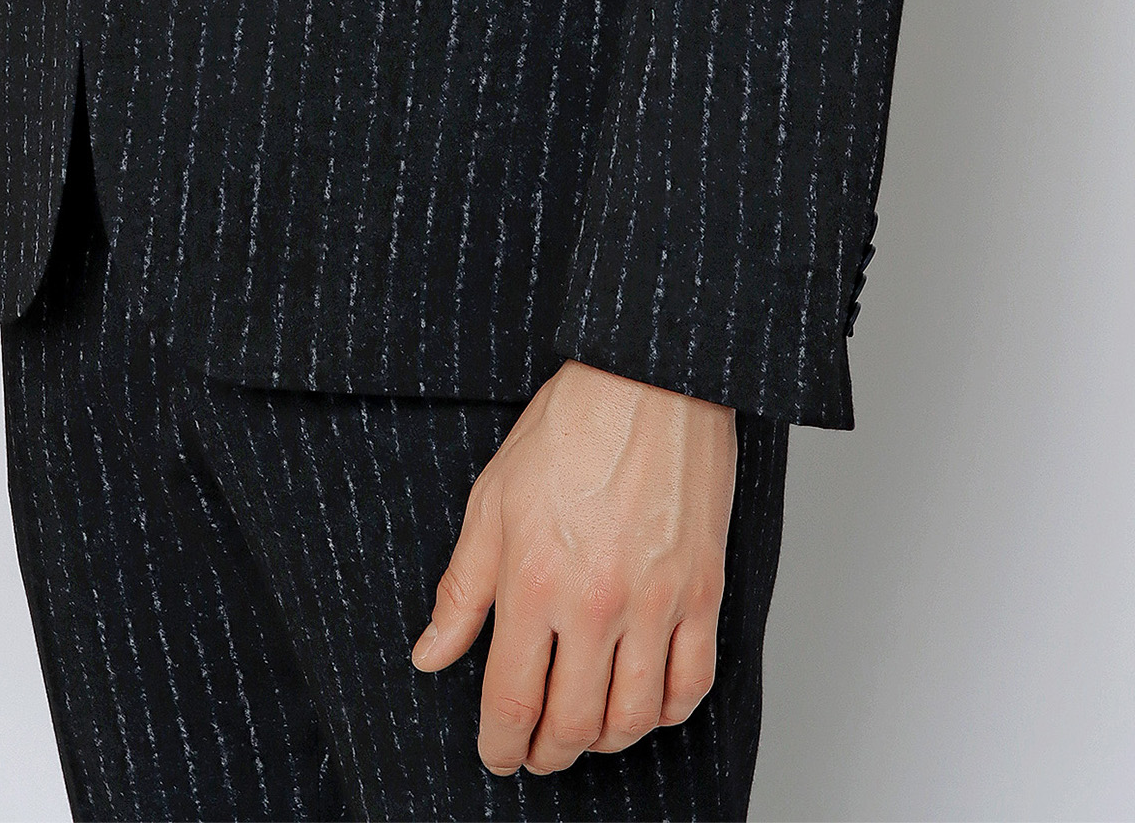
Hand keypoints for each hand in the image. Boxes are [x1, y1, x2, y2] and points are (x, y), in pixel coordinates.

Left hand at [411, 357, 738, 774]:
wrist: (647, 378)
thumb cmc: (569, 427)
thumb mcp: (492, 501)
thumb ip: (462, 589)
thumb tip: (431, 654)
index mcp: (534, 580)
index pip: (512, 698)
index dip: (500, 744)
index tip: (497, 755)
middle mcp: (596, 602)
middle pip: (573, 723)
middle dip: (547, 753)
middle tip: (537, 753)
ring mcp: (656, 601)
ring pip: (632, 718)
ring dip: (603, 741)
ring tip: (584, 731)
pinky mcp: (703, 592)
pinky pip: (691, 685)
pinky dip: (665, 712)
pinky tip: (642, 705)